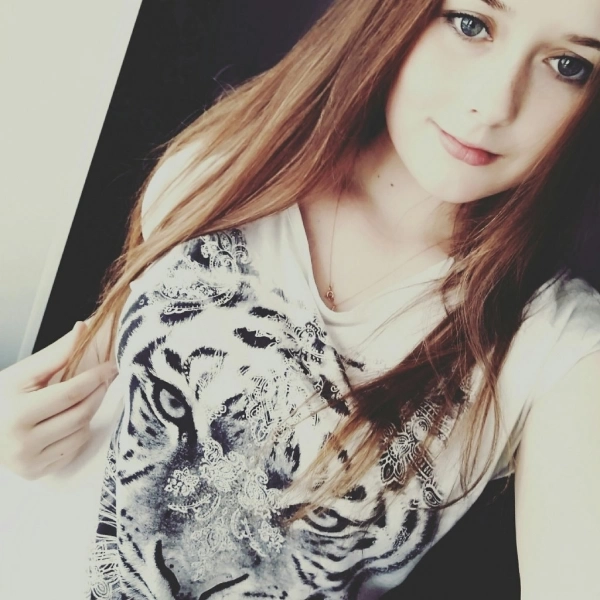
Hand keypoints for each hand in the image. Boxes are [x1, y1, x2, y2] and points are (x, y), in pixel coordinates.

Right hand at [0, 321, 117, 479]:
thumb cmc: (2, 398)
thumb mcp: (24, 374)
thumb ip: (56, 354)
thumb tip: (82, 329)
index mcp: (17, 413)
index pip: (70, 393)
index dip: (95, 377)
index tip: (110, 366)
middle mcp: (22, 442)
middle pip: (80, 414)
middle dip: (98, 393)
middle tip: (104, 379)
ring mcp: (29, 462)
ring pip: (81, 433)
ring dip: (88, 413)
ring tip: (80, 400)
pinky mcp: (36, 473)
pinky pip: (73, 450)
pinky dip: (78, 433)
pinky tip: (68, 421)